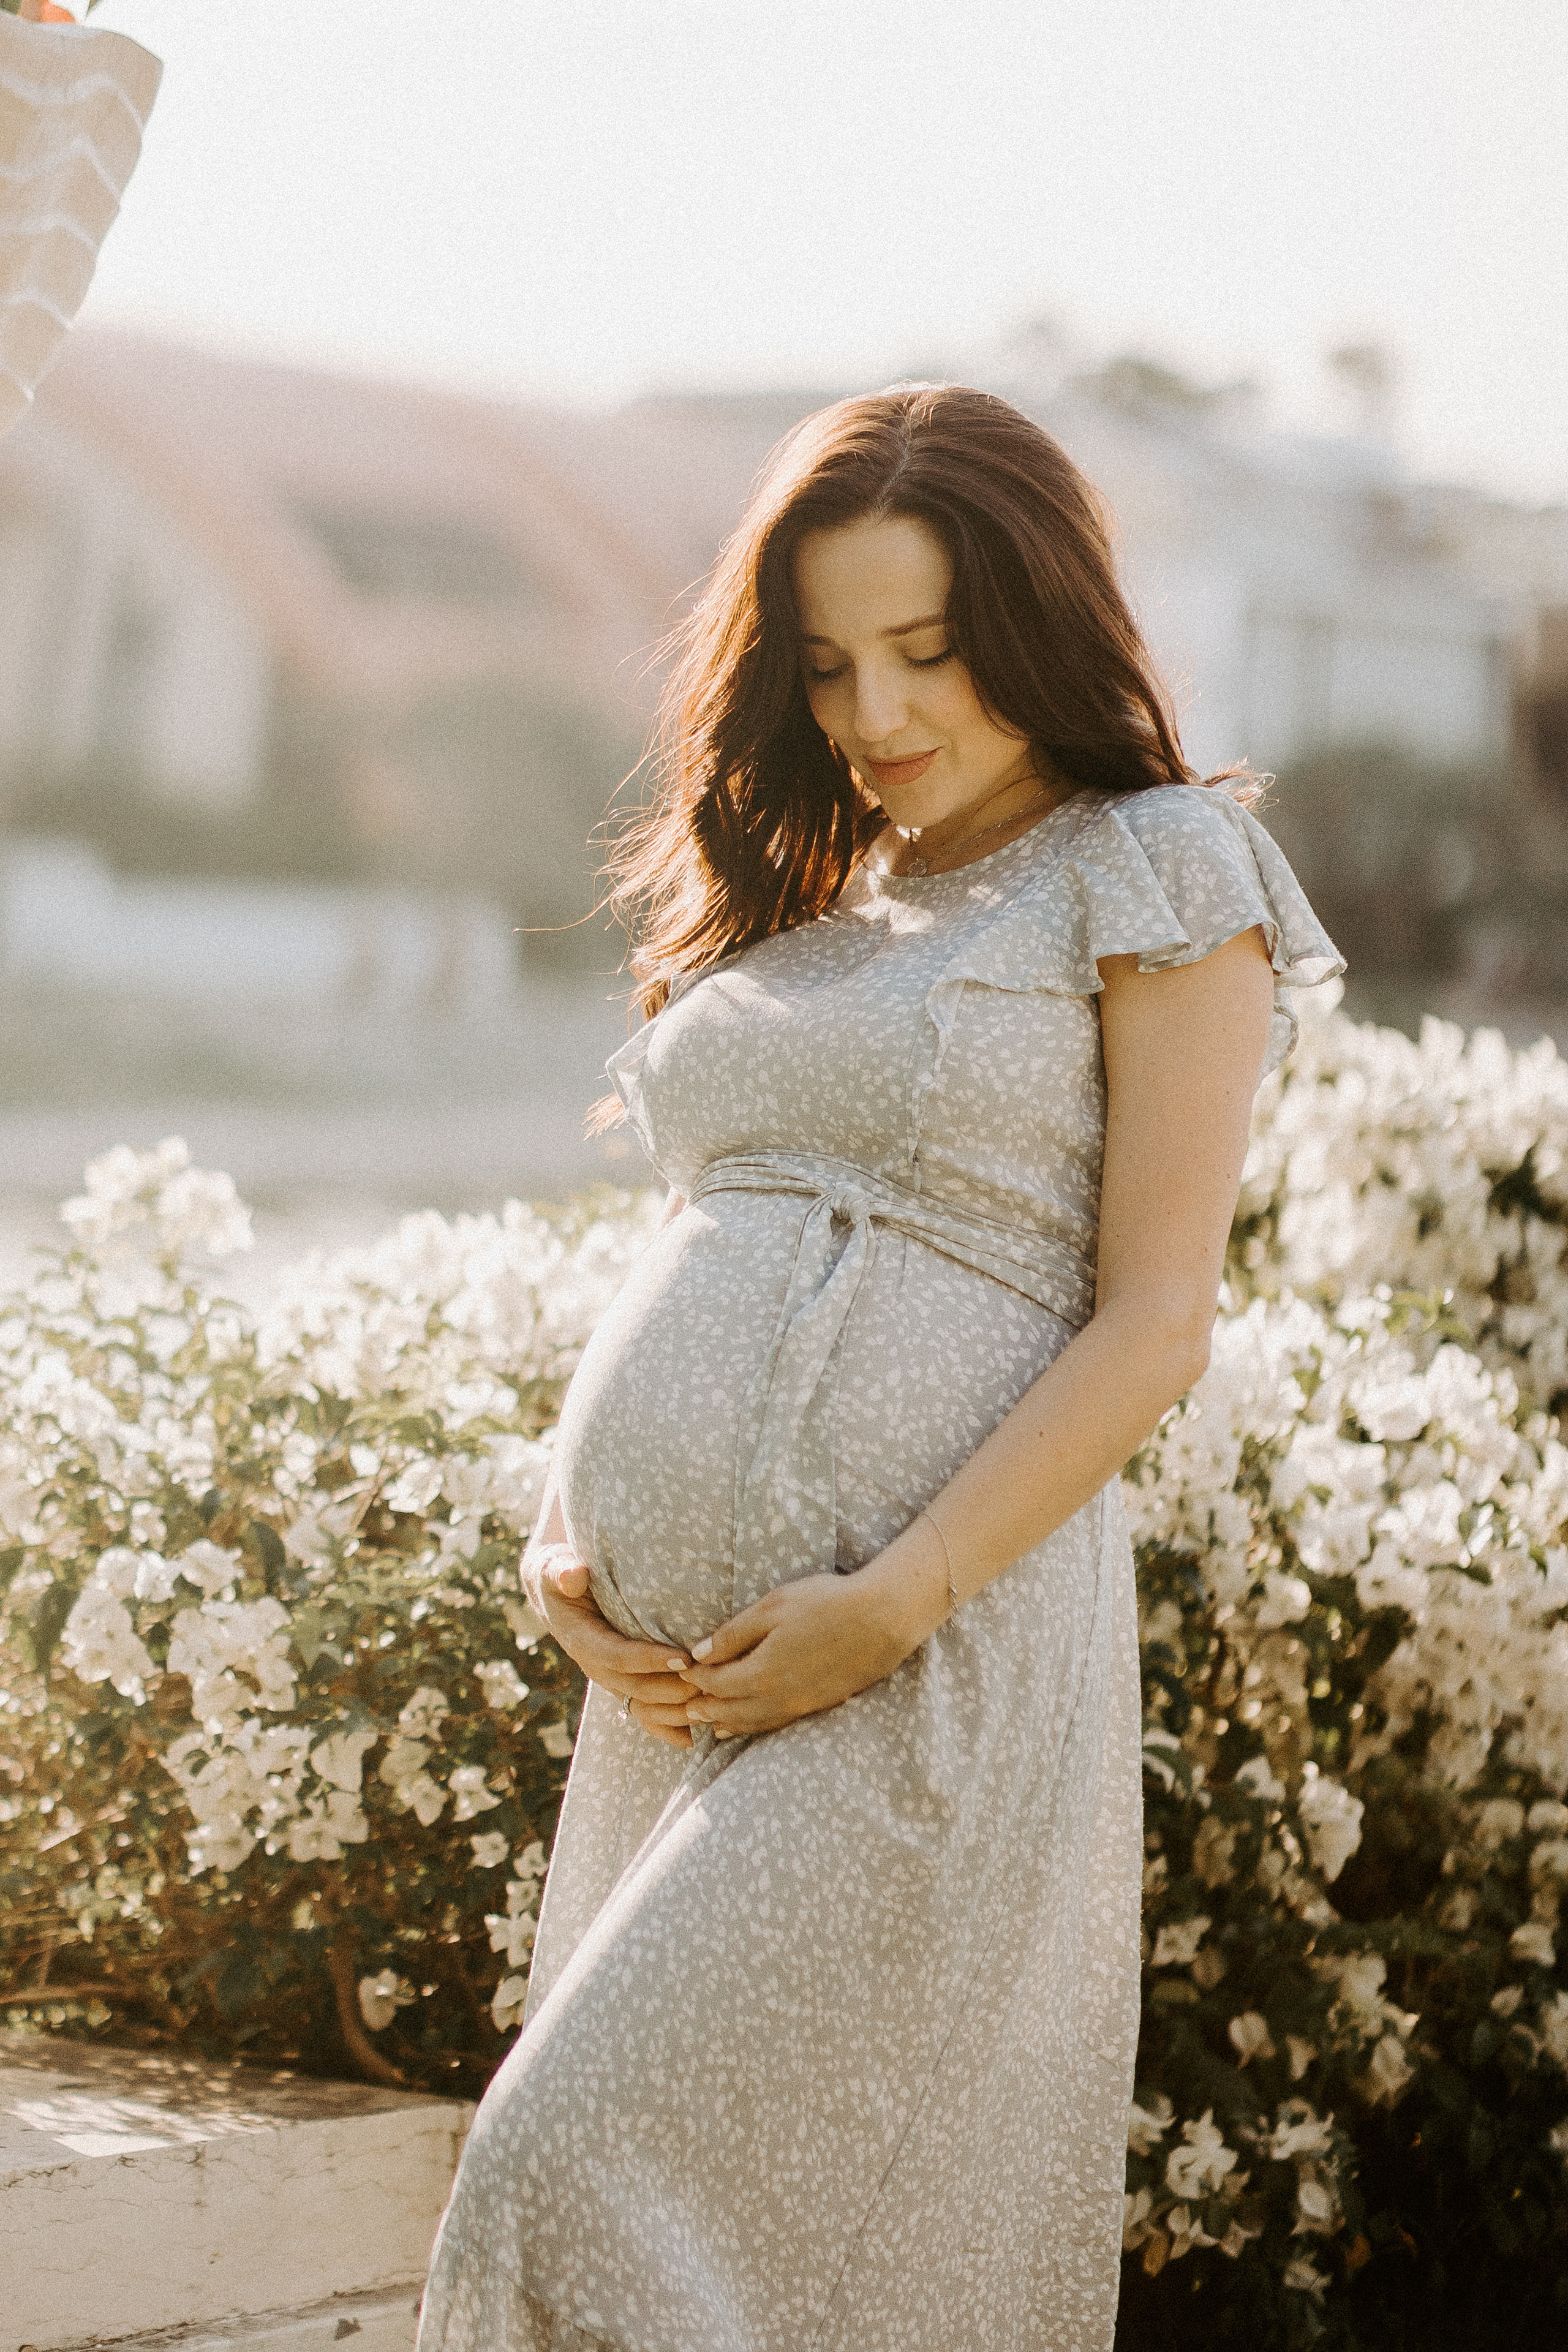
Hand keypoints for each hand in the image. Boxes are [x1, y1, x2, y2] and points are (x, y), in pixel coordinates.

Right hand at [525, 1548, 694, 1748]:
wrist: (555, 1596)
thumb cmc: (559, 1576)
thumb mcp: (554, 1569)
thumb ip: (561, 1572)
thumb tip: (573, 1575)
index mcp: (583, 1641)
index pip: (619, 1656)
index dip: (650, 1660)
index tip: (683, 1657)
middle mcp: (597, 1668)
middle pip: (638, 1688)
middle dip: (674, 1688)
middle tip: (710, 1680)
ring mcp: (611, 1680)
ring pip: (644, 1707)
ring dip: (675, 1712)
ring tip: (710, 1705)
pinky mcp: (624, 1685)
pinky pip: (644, 1715)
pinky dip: (667, 1730)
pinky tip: (693, 1738)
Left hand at [678, 1569, 918, 1739]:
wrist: (882, 1620)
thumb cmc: (825, 1603)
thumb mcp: (773, 1607)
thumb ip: (733, 1634)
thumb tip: (698, 1654)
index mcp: (760, 1672)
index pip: (715, 1684)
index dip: (695, 1678)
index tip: (682, 1670)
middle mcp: (776, 1697)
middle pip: (729, 1710)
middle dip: (704, 1707)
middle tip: (684, 1704)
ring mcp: (799, 1705)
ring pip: (752, 1723)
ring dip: (726, 1723)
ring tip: (708, 1723)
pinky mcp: (817, 1704)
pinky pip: (775, 1723)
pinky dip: (754, 1727)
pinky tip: (748, 1724)